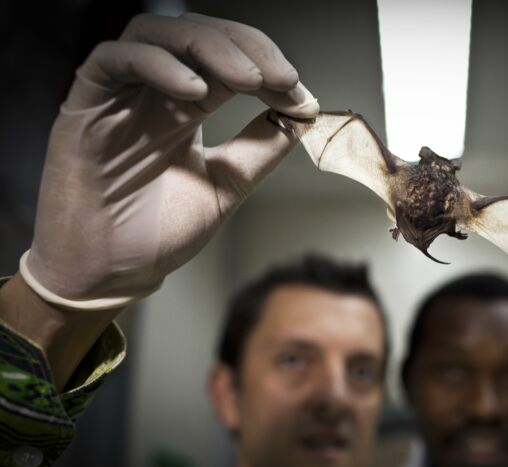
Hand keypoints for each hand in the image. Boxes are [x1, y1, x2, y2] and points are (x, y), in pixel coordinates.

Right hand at [20, 13, 318, 309]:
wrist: (112, 272)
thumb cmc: (159, 230)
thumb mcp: (227, 185)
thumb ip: (261, 148)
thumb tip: (304, 116)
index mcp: (187, 106)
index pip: (228, 59)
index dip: (267, 66)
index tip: (300, 96)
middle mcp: (153, 92)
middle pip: (198, 35)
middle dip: (247, 48)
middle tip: (283, 79)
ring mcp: (120, 95)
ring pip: (157, 34)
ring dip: (210, 48)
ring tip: (249, 80)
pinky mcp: (85, 105)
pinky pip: (113, 61)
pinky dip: (158, 66)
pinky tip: (196, 92)